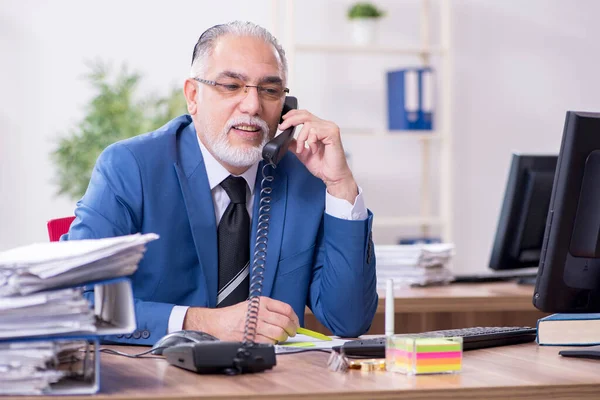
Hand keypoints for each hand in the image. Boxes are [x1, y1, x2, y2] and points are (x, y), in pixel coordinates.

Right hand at [182, 297, 299, 343]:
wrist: (217, 323)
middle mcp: (260, 312)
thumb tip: (289, 320)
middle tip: (291, 334)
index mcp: (262, 302)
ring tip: (279, 338)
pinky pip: (268, 342)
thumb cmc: (235, 315)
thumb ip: (270, 310)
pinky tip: (269, 341)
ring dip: (282, 338)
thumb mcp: (253, 305)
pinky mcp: (250, 337)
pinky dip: (272, 343)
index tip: (296, 324)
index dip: (295, 319)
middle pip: (284, 322)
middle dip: (291, 330)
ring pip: (278, 334)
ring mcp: (255, 325)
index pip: (286, 309)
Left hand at [279, 109, 357, 202]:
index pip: (305, 114)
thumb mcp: (304, 154)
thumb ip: (295, 144)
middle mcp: (326, 126)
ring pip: (308, 124)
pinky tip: (314, 150)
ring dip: (301, 138)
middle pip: (305, 115)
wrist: (333, 176)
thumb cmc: (324, 166)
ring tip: (302, 149)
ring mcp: (330, 129)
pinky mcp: (333, 134)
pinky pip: (315, 131)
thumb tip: (286, 138)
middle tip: (283, 128)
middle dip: (291, 120)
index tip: (283, 121)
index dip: (293, 114)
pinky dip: (310, 141)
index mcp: (320, 128)